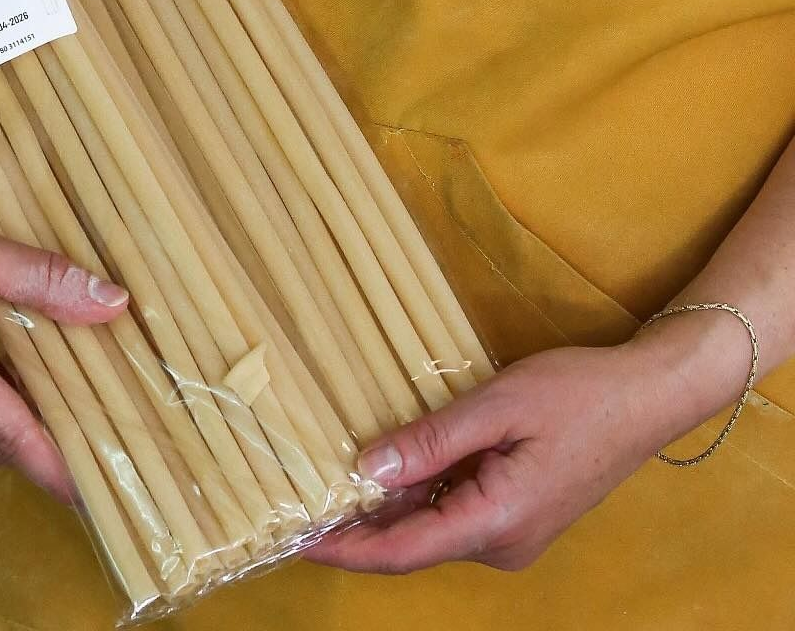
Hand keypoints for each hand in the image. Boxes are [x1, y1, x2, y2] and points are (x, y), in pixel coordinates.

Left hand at [307, 318, 750, 574]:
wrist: (647, 396)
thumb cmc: (578, 393)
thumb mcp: (498, 405)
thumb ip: (434, 439)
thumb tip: (369, 467)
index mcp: (496, 522)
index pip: (403, 550)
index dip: (347, 547)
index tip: (297, 538)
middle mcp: (503, 544)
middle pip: (413, 544)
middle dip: (358, 527)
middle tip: (301, 500)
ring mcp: (514, 534)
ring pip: (433, 528)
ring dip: (387, 509)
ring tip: (332, 480)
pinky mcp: (520, 516)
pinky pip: (456, 514)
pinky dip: (419, 497)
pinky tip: (391, 468)